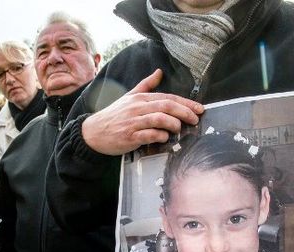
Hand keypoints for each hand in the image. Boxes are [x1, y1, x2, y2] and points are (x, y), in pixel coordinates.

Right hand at [82, 69, 203, 155]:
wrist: (93, 132)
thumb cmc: (114, 115)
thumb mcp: (129, 97)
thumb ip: (146, 85)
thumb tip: (159, 72)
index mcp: (140, 98)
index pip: (168, 97)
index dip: (186, 103)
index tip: (199, 109)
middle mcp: (137, 108)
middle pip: (166, 106)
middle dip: (185, 112)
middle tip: (195, 119)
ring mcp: (133, 122)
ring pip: (159, 119)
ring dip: (174, 124)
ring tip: (179, 129)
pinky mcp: (129, 137)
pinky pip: (149, 135)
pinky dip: (160, 136)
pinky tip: (165, 137)